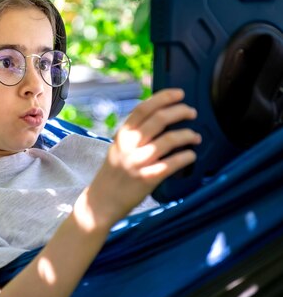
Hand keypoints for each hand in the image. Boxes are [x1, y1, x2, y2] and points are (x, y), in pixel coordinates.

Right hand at [85, 89, 200, 226]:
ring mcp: (137, 162)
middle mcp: (128, 145)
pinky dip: (185, 157)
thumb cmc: (113, 175)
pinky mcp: (146, 178)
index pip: (143, 109)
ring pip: (168, 140)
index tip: (179, 94)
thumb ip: (134, 135)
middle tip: (192, 112)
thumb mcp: (118, 148)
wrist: (101, 202)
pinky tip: (191, 155)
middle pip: (159, 119)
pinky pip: (172, 163)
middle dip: (180, 111)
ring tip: (195, 136)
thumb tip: (160, 118)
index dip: (163, 98)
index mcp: (121, 135)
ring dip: (187, 135)